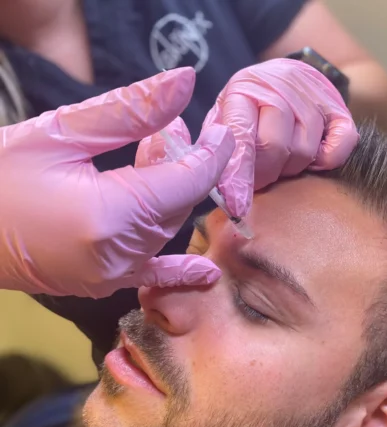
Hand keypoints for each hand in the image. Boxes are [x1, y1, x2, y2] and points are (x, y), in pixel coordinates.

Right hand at [0, 69, 234, 297]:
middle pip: (178, 204)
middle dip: (184, 165)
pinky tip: (205, 273)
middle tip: (171, 130)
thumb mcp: (61, 132)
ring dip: (171, 194)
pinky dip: (178, 271)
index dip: (211, 154)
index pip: (188, 181)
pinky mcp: (103, 282)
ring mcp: (113, 273)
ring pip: (166, 228)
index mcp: (111, 214)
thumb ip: (130, 110)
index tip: (221, 131)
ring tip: (153, 154)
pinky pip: (151, 276)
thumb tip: (183, 82)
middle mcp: (120, 252)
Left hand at [202, 58, 358, 216]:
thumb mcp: (222, 119)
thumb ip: (215, 146)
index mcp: (243, 90)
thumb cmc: (247, 110)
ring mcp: (312, 95)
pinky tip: (312, 159)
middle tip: (259, 176)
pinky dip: (326, 161)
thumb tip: (215, 181)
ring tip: (281, 162)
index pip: (241, 138)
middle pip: (274, 147)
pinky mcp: (339, 108)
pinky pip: (339, 146)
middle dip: (264, 173)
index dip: (239, 176)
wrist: (283, 78)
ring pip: (304, 152)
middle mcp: (279, 86)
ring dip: (291, 168)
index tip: (237, 205)